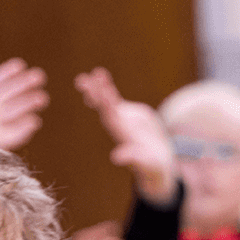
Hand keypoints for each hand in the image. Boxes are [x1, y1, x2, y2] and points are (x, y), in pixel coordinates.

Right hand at [0, 56, 47, 150]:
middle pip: (11, 89)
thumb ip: (17, 132)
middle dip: (25, 83)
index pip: (19, 106)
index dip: (31, 101)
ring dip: (7, 71)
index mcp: (0, 118)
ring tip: (20, 65)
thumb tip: (35, 121)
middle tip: (40, 76)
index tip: (43, 98)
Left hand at [75, 67, 177, 205]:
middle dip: (95, 94)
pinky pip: (113, 98)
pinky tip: (99, 73)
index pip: (111, 118)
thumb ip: (132, 158)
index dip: (105, 105)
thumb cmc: (153, 167)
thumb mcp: (146, 163)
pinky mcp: (126, 115)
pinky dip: (106, 86)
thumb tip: (115, 158)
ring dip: (98, 87)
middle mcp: (118, 125)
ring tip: (92, 72)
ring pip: (106, 100)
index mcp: (122, 135)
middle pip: (104, 107)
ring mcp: (121, 119)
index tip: (100, 92)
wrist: (158, 163)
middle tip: (81, 80)